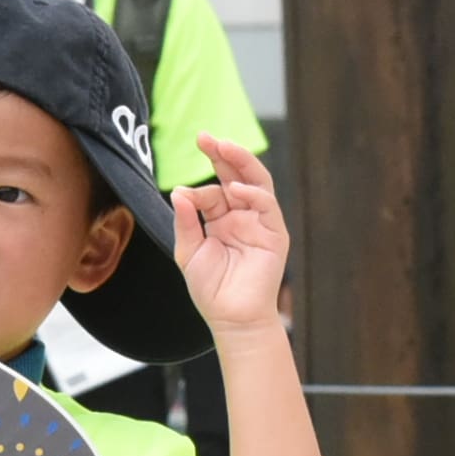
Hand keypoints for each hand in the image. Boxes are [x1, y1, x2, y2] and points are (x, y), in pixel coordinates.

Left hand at [165, 135, 288, 337]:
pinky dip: (252, 193)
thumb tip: (179, 191)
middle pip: (237, 175)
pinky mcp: (274, 234)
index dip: (198, 187)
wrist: (231, 318)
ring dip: (241, 161)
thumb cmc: (211, 290)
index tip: (181, 190)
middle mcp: (242, 216)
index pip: (213, 191)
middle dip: (222, 154)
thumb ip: (186, 222)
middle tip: (204, 136)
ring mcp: (260, 223)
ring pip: (256, 182)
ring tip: (223, 147)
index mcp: (222, 220)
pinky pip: (266, 205)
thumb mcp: (189, 252)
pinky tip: (233, 188)